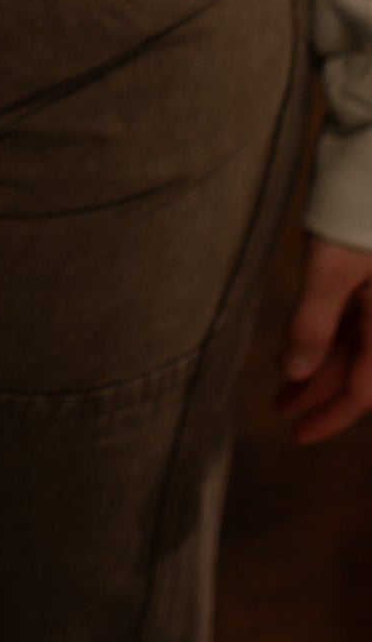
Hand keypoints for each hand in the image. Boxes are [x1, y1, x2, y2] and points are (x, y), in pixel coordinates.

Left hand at [275, 233, 371, 442]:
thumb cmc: (358, 208)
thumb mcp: (330, 268)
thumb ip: (313, 322)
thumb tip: (294, 372)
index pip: (365, 389)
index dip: (330, 415)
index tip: (295, 434)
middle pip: (360, 370)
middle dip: (319, 392)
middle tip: (278, 409)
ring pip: (355, 345)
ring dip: (320, 364)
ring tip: (281, 383)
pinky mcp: (371, 277)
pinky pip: (354, 320)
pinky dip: (327, 336)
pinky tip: (298, 344)